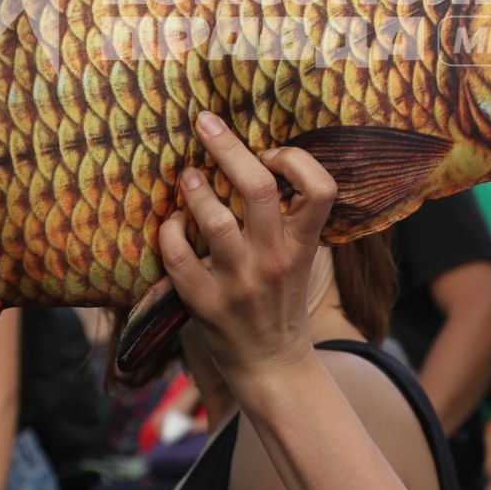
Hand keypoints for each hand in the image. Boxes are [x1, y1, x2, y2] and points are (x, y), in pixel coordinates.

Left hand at [156, 112, 336, 385]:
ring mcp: (238, 282)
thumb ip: (288, 219)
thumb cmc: (283, 302)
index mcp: (302, 246)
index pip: (320, 188)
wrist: (272, 367)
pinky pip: (179, 254)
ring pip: (214, 219)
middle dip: (227, 146)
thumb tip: (258, 160)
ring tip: (188, 175)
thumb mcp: (300, 259)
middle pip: (256, 187)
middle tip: (206, 122)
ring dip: (195, 188)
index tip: (270, 154)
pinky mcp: (205, 303)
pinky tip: (172, 223)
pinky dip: (170, 230)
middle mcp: (273, 260)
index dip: (296, 159)